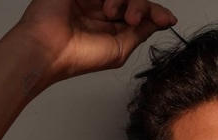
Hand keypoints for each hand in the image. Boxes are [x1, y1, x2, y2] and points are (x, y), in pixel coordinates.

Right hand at [12, 0, 177, 84]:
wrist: (49, 47)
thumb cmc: (78, 56)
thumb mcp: (119, 49)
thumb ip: (139, 33)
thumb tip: (159, 22)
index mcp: (112, 27)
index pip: (140, 13)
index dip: (156, 14)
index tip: (168, 19)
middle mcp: (104, 9)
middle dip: (141, 6)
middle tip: (131, 18)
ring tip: (110, 13)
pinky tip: (106, 6)